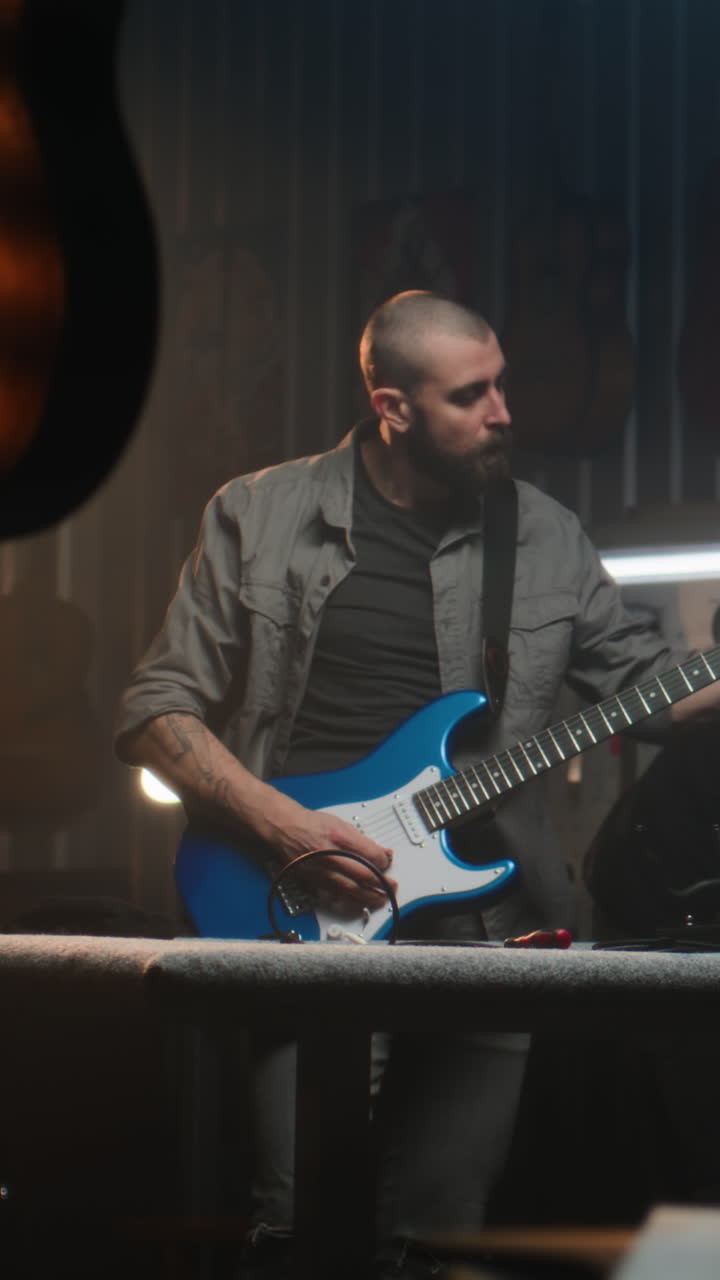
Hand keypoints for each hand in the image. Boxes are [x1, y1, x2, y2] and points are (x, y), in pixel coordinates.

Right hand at [262, 794, 396, 911]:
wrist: (284, 829)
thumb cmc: (311, 825)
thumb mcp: (341, 824)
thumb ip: (363, 840)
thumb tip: (381, 852)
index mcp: (340, 837)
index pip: (371, 854)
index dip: (384, 861)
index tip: (386, 863)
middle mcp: (331, 855)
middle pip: (363, 875)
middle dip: (381, 883)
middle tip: (391, 887)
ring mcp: (321, 871)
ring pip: (351, 890)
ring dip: (369, 897)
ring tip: (380, 899)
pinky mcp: (314, 881)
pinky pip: (336, 895)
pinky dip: (351, 900)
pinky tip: (360, 901)